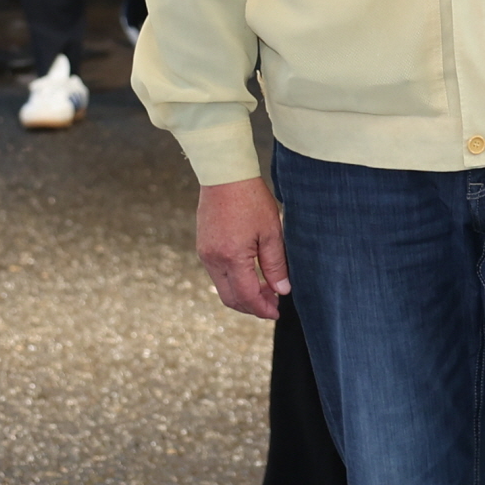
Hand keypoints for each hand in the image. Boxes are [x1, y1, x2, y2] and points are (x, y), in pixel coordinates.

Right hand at [196, 177, 288, 318]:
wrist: (224, 173)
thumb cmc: (250, 198)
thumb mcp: (271, 231)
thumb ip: (275, 265)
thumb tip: (282, 290)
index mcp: (231, 257)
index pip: (247, 296)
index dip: (262, 309)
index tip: (276, 312)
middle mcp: (213, 259)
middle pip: (230, 298)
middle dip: (252, 306)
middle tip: (273, 303)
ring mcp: (205, 253)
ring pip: (223, 287)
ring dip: (243, 294)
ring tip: (266, 287)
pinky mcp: (203, 246)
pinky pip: (217, 273)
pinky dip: (234, 280)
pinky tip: (250, 272)